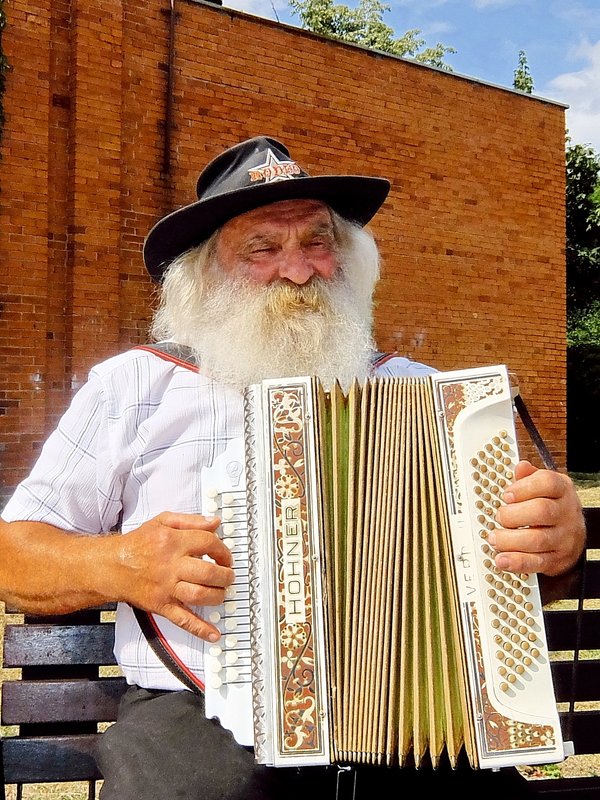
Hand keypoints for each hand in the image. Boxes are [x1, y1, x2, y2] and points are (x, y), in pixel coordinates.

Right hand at [112, 511, 233, 641]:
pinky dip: (200, 629)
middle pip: (208, 572)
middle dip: (225, 576)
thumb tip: (215, 522)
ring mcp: (166, 587)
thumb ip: (191, 520)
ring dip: (218, 596)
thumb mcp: (163, 521)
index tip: (225, 556)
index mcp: (173, 542)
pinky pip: (182, 620)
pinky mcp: (160, 605)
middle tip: (229, 577)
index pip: (208, 543)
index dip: (223, 550)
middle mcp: (171, 565)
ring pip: (199, 595)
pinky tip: (213, 634)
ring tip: (222, 592)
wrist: (111, 566)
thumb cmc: (137, 544)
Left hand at [489, 460, 585, 575]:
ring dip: (511, 540)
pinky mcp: (558, 559)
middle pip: (542, 511)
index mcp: (562, 490)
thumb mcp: (543, 487)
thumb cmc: (551, 505)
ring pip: (538, 539)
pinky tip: (502, 559)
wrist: (573, 533)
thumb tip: (520, 467)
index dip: (524, 488)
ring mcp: (564, 537)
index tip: (506, 495)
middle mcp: (566, 513)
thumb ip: (528, 477)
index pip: (547, 483)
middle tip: (499, 517)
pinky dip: (517, 562)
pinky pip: (537, 562)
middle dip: (514, 515)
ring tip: (495, 538)